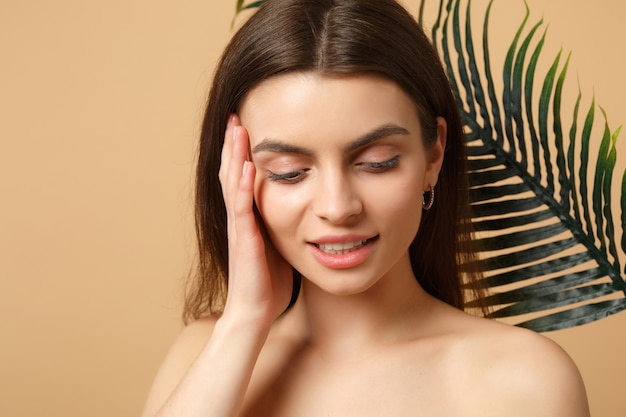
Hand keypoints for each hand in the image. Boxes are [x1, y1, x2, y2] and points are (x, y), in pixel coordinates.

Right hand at [218, 115, 293, 326]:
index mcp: (248, 218)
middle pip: (231, 173)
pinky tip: (245, 166)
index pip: (241, 178)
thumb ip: (284, 224)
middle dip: (233, 144)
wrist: (254, 313)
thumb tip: (304, 209)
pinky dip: (242, 186)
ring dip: (234, 155)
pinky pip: (241, 209)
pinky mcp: (244, 241)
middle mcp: (239, 219)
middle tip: (234, 115)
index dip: (241, 152)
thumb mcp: (280, 245)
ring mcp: (239, 229)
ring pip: (232, 184)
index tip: (246, 126)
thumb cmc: (268, 283)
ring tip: (236, 128)